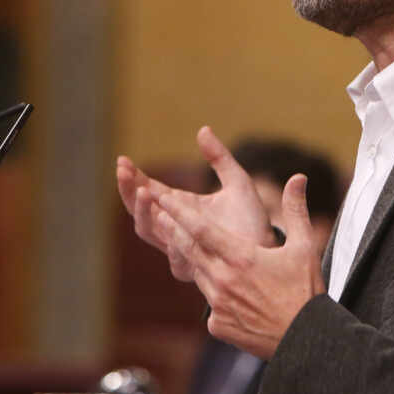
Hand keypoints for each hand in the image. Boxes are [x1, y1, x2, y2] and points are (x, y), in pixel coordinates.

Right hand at [116, 126, 275, 281]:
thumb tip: (203, 129)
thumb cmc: (251, 219)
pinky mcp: (196, 265)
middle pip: (139, 212)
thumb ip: (220, 158)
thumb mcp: (237, 182)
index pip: (147, 190)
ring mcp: (182, 247)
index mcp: (179, 207)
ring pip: (149, 232)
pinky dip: (168, 237)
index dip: (133, 177)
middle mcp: (175, 228)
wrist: (270, 249)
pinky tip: (165, 219)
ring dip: (144, 212)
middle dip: (128, 191)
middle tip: (123, 171)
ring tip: (145, 191)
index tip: (123, 160)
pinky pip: (175, 257)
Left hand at [154, 173, 325, 359]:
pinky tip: (222, 286)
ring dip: (190, 258)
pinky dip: (212, 290)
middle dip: (173, 230)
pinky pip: (209, 301)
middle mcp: (223, 280)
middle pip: (189, 249)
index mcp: (241, 257)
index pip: (200, 229)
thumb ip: (296, 209)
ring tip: (182, 243)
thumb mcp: (305, 247)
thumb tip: (298, 178)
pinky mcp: (217, 325)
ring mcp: (218, 304)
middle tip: (158, 214)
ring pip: (197, 274)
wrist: (304, 340)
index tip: (162, 198)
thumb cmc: (305, 292)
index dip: (179, 212)